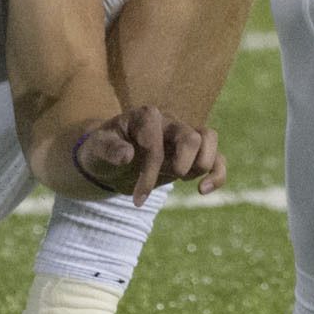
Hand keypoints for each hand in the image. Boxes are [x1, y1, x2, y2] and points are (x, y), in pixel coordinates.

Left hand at [66, 105, 224, 201]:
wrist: (109, 158)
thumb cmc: (102, 149)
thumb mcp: (96, 148)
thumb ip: (108, 148)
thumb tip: (128, 155)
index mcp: (144, 116)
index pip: (156, 141)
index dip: (150, 170)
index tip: (138, 197)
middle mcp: (168, 122)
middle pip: (191, 136)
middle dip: (181, 164)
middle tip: (170, 178)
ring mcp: (182, 135)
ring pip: (210, 138)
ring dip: (203, 164)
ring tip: (190, 183)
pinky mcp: (192, 154)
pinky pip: (217, 158)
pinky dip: (217, 174)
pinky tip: (202, 191)